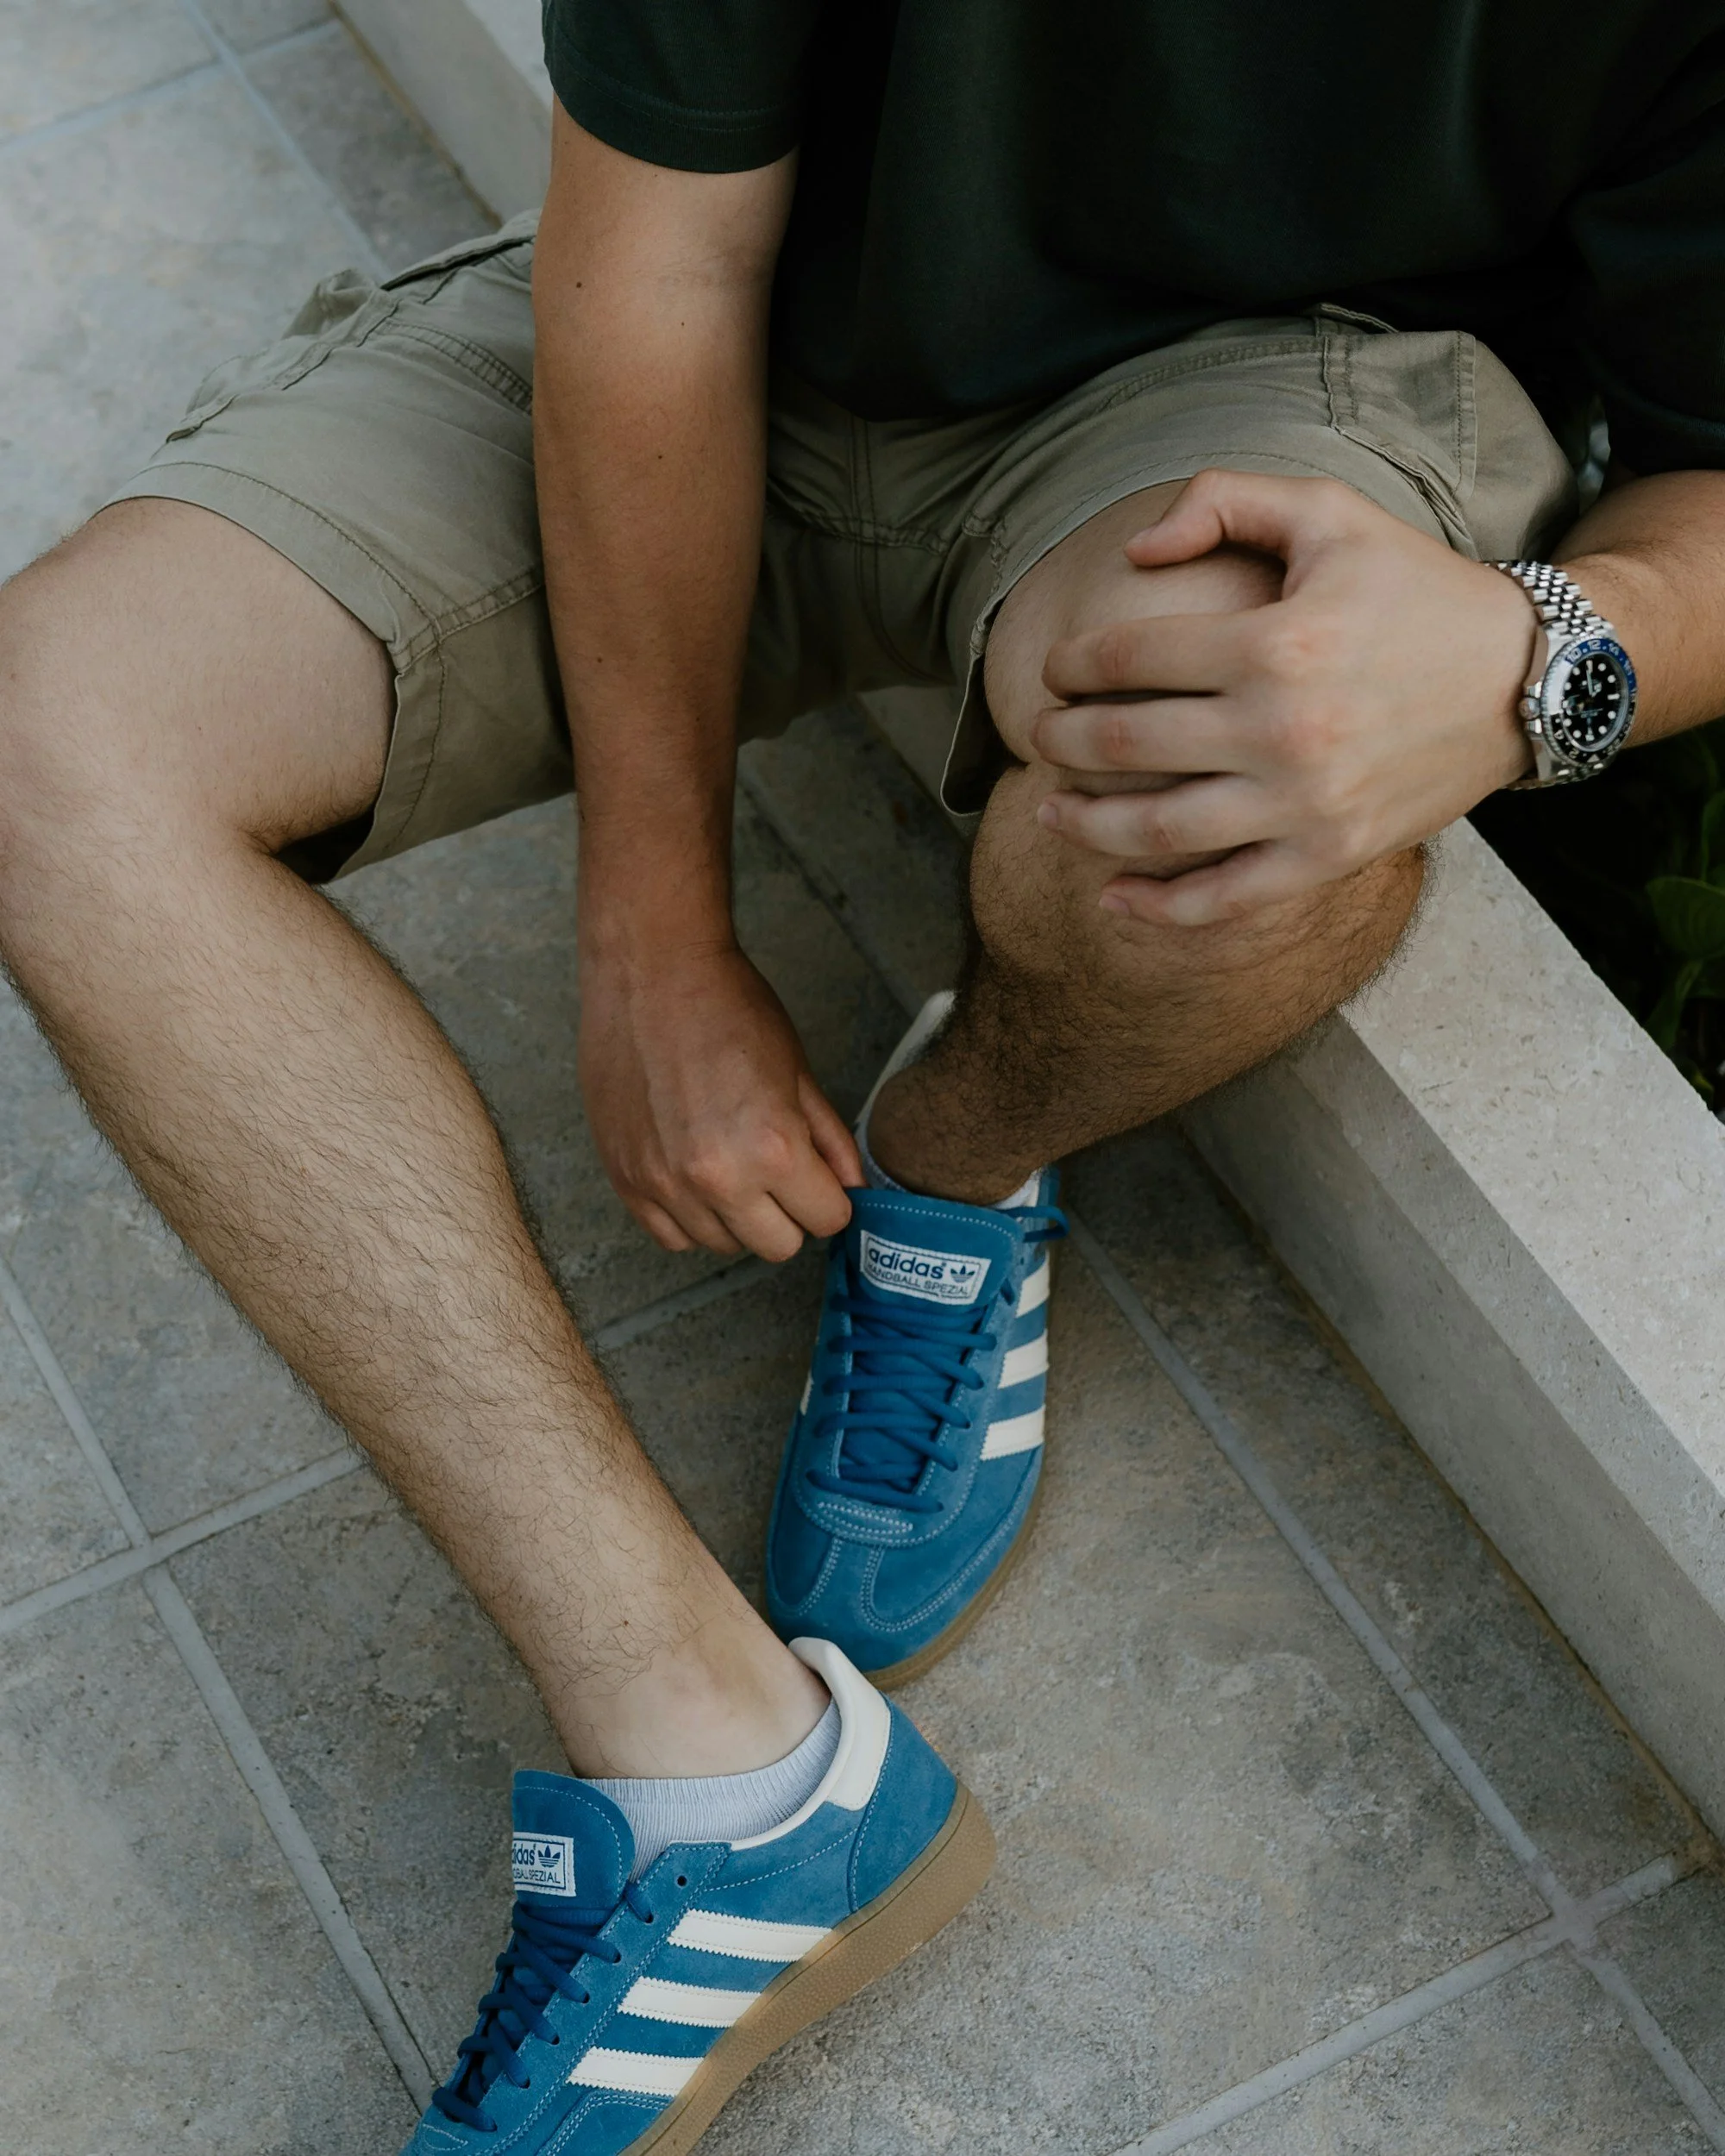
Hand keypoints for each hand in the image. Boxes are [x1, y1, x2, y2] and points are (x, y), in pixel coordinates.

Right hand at [579, 942, 860, 1260]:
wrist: (650, 972)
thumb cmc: (728, 1007)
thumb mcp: (798, 1070)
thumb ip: (829, 1139)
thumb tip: (851, 1188)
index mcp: (772, 1149)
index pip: (827, 1219)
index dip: (828, 1195)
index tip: (817, 1174)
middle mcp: (717, 1179)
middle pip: (778, 1245)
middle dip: (788, 1212)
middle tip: (775, 1169)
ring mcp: (665, 1184)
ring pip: (723, 1245)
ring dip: (736, 1215)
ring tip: (728, 1160)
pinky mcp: (625, 1179)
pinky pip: (671, 1238)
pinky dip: (689, 1217)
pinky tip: (693, 1176)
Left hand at [1031, 470, 1539, 923]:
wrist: (1527, 679)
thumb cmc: (1417, 591)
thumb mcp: (1330, 515)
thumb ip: (1225, 502)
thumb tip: (1136, 551)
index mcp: (1275, 644)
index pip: (1132, 657)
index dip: (1074, 663)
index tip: (1056, 671)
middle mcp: (1283, 731)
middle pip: (1125, 744)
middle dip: (1062, 739)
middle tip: (1040, 735)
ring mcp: (1304, 804)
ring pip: (1157, 829)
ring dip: (1084, 823)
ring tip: (1048, 808)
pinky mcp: (1328, 855)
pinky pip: (1223, 898)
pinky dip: (1157, 907)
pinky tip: (1110, 895)